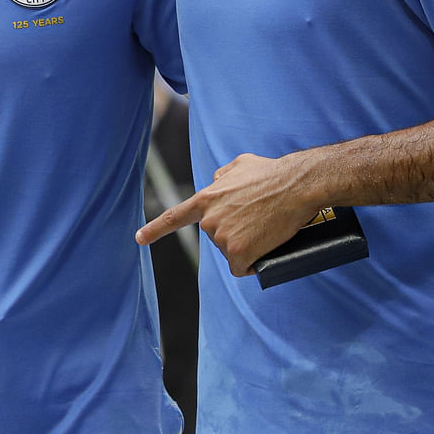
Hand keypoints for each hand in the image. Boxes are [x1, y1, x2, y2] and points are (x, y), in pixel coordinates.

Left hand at [138, 152, 321, 276]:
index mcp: (205, 199)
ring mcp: (222, 237)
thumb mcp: (239, 165)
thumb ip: (221, 176)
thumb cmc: (272, 173)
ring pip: (231, 253)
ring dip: (245, 248)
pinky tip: (262, 254)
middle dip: (234, 234)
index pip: (173, 217)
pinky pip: (241, 268)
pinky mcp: (239, 253)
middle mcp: (209, 220)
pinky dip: (251, 266)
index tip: (139, 239)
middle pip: (217, 238)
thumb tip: (216, 182)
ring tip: (264, 228)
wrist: (295, 186)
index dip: (155, 230)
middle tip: (257, 219)